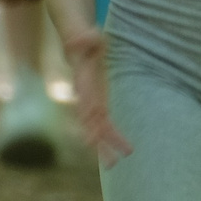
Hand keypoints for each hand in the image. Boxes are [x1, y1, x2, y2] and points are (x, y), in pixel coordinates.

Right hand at [62, 29, 132, 165]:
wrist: (78, 46)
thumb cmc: (84, 40)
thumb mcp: (87, 36)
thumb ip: (87, 38)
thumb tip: (90, 36)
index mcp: (84, 85)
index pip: (87, 106)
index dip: (91, 123)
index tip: (92, 140)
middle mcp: (86, 98)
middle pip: (92, 125)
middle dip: (100, 143)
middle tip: (110, 163)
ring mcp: (92, 103)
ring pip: (98, 129)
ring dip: (107, 146)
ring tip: (116, 164)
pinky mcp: (99, 104)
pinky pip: (105, 124)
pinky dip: (112, 137)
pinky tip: (122, 150)